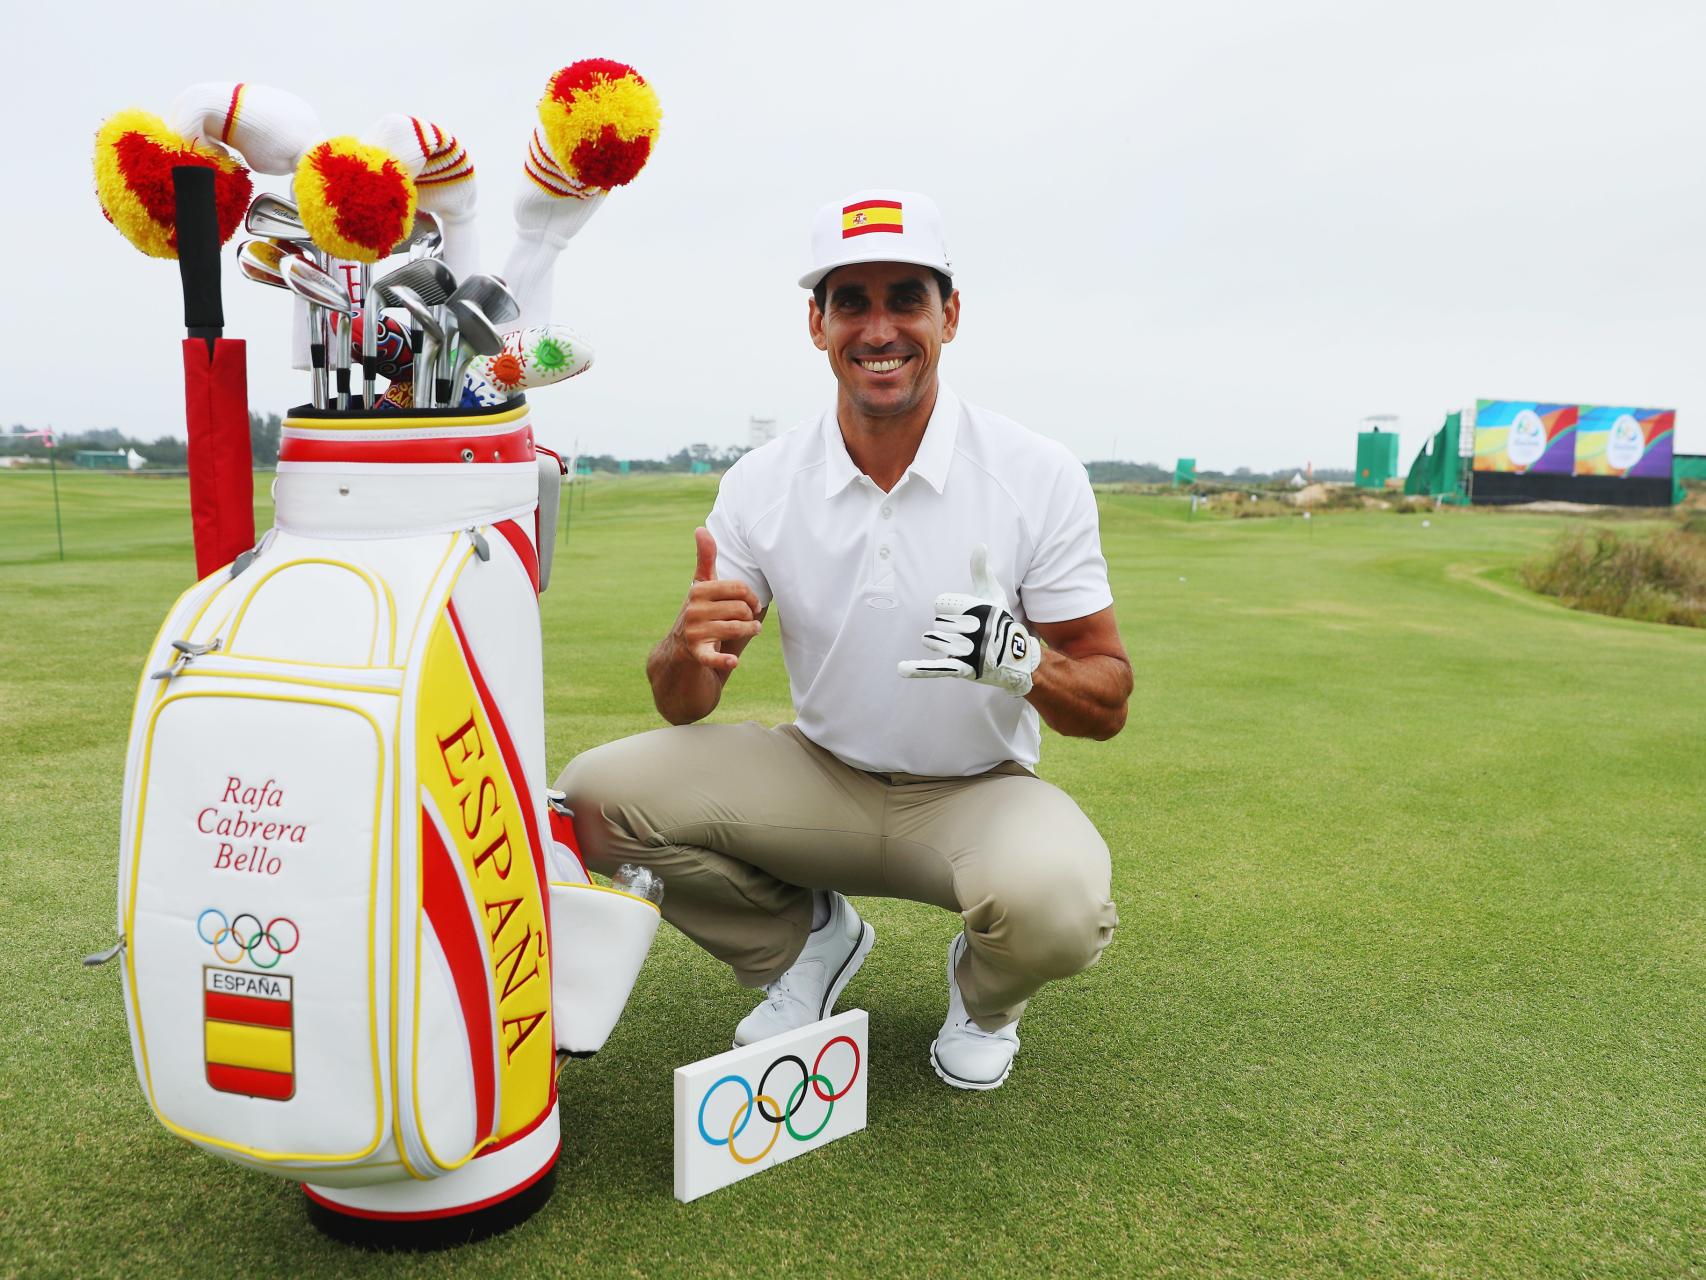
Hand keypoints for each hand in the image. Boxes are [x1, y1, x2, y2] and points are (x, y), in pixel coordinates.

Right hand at [673, 527, 761, 672]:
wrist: (680, 646)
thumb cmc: (700, 609)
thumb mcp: (702, 584)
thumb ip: (705, 558)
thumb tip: (700, 528)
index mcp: (698, 590)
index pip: (738, 588)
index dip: (751, 596)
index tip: (753, 603)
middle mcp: (693, 610)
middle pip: (740, 609)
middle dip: (750, 615)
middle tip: (751, 619)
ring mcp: (694, 632)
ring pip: (736, 628)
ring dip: (750, 631)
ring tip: (753, 630)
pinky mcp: (697, 654)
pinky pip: (712, 657)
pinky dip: (722, 660)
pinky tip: (733, 661)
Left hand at [898, 543, 1040, 696]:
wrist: (1014, 657)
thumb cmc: (999, 621)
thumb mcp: (993, 594)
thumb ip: (981, 571)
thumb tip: (980, 545)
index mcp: (975, 608)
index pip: (939, 604)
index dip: (949, 609)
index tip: (966, 615)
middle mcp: (972, 628)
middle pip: (936, 623)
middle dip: (947, 628)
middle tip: (969, 634)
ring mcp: (967, 650)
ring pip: (932, 640)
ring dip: (941, 643)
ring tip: (962, 646)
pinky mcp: (963, 668)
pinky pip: (937, 667)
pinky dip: (919, 670)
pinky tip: (901, 669)